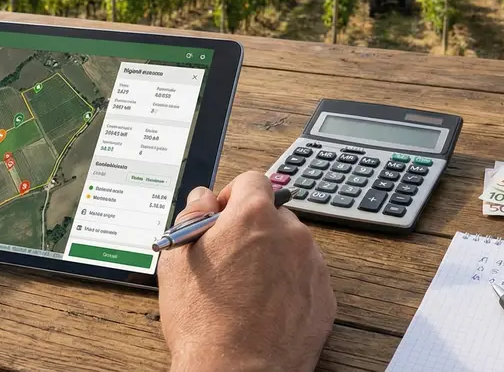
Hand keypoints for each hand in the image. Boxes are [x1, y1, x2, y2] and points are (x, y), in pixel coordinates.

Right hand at [158, 172, 335, 371]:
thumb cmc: (204, 322)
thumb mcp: (178, 261)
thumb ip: (191, 217)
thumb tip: (202, 198)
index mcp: (254, 216)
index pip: (252, 179)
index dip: (233, 196)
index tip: (223, 217)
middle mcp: (291, 233)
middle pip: (274, 214)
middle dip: (254, 230)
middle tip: (231, 261)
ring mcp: (313, 265)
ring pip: (293, 246)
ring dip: (274, 257)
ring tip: (247, 291)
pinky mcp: (325, 296)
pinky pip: (307, 277)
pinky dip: (290, 285)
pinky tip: (266, 308)